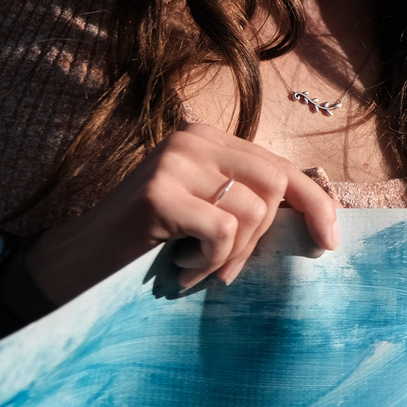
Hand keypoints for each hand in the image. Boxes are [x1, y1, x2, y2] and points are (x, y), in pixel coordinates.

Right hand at [25, 122, 340, 301]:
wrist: (75, 268)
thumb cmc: (149, 248)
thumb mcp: (206, 215)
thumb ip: (250, 204)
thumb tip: (319, 219)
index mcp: (209, 139)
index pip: (281, 168)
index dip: (315, 204)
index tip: (331, 241)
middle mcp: (193, 139)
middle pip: (275, 187)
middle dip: (261, 239)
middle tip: (226, 267)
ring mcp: (174, 161)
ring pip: (253, 213)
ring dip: (229, 255)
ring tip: (192, 264)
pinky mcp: (158, 192)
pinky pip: (224, 230)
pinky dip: (208, 261)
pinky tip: (178, 266)